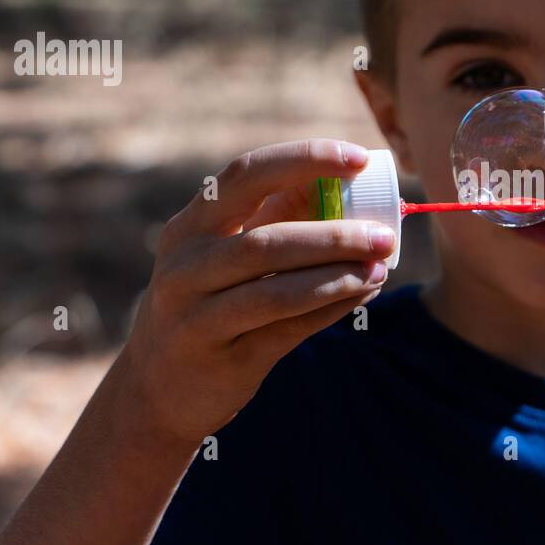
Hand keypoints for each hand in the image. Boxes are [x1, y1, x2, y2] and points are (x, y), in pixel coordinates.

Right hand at [118, 139, 393, 445]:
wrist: (159, 385)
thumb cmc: (212, 300)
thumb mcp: (223, 253)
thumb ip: (278, 219)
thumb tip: (357, 188)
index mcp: (190, 226)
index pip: (247, 175)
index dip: (305, 160)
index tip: (359, 159)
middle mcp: (185, 268)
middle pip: (266, 241)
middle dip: (334, 235)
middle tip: (385, 236)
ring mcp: (197, 317)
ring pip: (277, 292)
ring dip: (337, 278)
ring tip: (380, 269)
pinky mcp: (222, 360)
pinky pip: (286, 330)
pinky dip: (331, 310)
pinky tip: (362, 295)